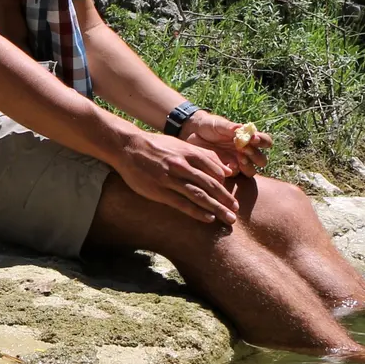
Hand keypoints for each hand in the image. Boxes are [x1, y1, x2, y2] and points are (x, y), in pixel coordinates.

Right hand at [115, 131, 243, 224]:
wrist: (128, 147)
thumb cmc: (156, 146)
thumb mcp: (180, 145)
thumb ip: (203, 156)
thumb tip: (225, 170)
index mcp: (189, 153)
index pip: (214, 171)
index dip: (225, 186)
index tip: (232, 198)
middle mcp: (182, 165)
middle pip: (210, 185)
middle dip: (225, 199)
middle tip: (236, 211)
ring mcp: (170, 178)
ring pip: (199, 195)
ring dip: (216, 208)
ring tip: (228, 218)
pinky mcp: (159, 190)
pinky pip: (182, 203)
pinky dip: (197, 211)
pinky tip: (208, 218)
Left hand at [181, 112, 272, 177]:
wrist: (192, 133)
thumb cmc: (209, 125)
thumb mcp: (219, 124)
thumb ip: (229, 127)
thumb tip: (240, 128)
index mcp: (247, 138)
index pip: (265, 141)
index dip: (263, 141)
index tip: (253, 139)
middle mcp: (245, 151)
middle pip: (261, 160)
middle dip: (256, 156)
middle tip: (245, 151)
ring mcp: (237, 162)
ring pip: (251, 171)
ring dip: (248, 167)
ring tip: (239, 160)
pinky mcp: (226, 170)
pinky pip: (235, 175)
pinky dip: (233, 171)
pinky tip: (228, 166)